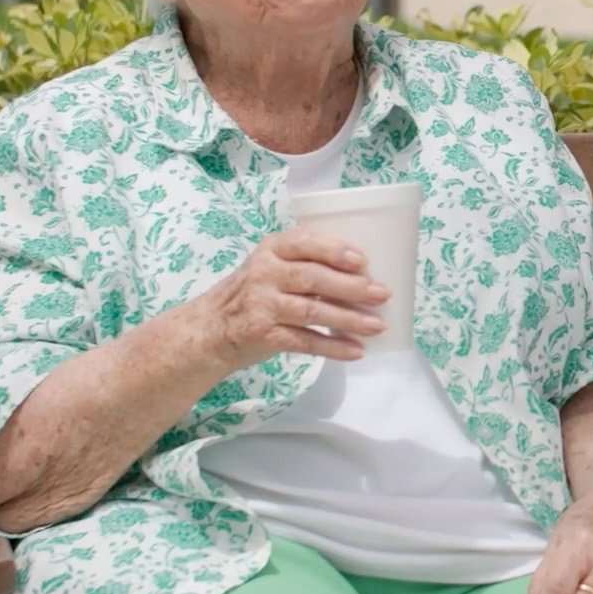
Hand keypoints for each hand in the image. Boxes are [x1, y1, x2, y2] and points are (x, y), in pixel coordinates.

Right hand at [194, 227, 388, 370]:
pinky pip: (304, 341)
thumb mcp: (271, 266)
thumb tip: (364, 275)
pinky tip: (356, 351)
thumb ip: (305, 263)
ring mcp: (262, 304)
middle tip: (382, 294)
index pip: (305, 242)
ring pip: (312, 311)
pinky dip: (332, 347)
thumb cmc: (254, 293)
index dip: (335, 251)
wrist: (211, 329)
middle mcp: (264, 273)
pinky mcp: (263, 334)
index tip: (363, 262)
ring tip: (377, 326)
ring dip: (349, 320)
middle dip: (352, 287)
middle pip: (314, 278)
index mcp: (272, 249)